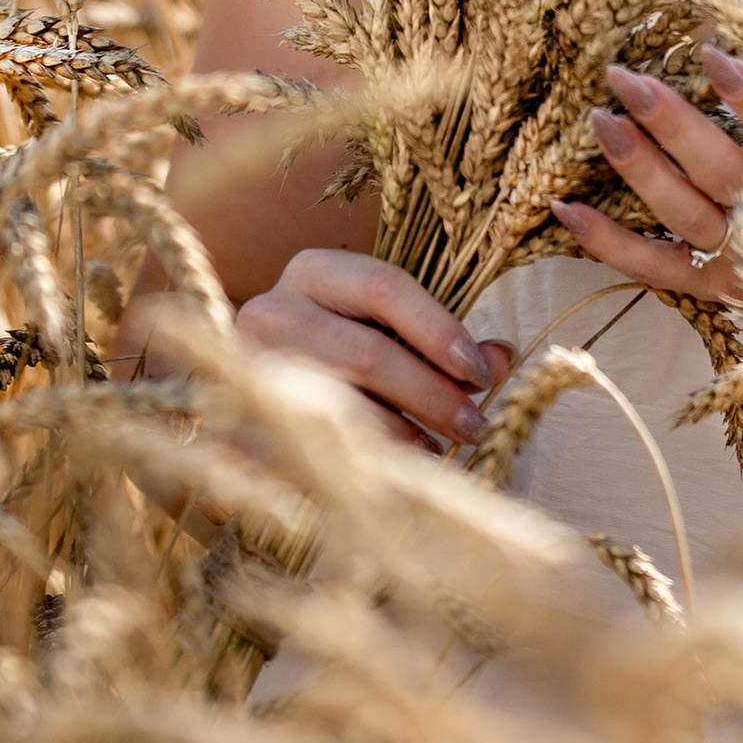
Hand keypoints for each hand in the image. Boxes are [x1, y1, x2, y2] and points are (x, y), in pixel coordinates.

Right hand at [235, 247, 511, 451]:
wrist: (245, 384)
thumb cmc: (334, 348)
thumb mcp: (385, 330)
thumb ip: (442, 342)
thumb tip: (503, 355)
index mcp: (315, 272)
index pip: (385, 286)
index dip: (439, 329)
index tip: (482, 374)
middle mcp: (273, 309)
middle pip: (366, 351)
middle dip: (431, 393)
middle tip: (475, 426)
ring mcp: (249, 367)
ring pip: (341, 404)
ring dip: (402, 434)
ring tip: (442, 452)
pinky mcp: (239, 421)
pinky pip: (312, 446)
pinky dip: (361, 460)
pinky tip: (396, 470)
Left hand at [558, 23, 742, 338]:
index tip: (712, 53)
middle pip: (721, 172)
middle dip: (671, 123)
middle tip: (625, 76)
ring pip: (682, 216)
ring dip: (636, 169)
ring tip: (598, 120)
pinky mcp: (716, 289)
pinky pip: (655, 268)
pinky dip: (607, 244)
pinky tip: (565, 207)